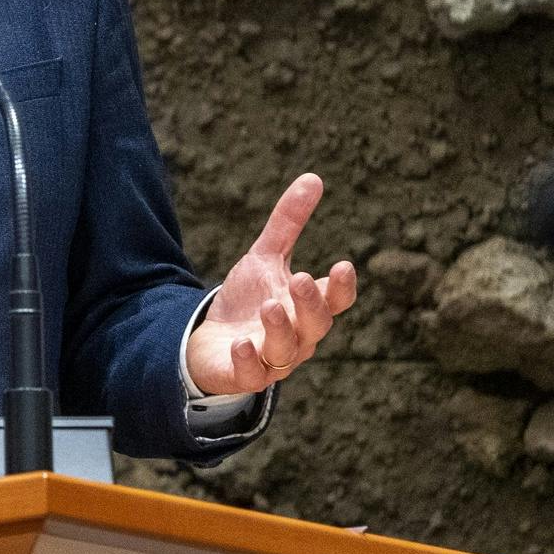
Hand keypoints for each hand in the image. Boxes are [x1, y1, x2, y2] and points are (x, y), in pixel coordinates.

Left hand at [184, 172, 357, 396]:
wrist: (211, 343)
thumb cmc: (247, 301)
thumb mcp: (265, 258)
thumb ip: (288, 224)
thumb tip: (313, 178)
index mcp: (307, 308)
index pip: (336, 300)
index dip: (342, 287)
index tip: (342, 265)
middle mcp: (298, 336)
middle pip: (317, 325)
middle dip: (311, 304)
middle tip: (301, 279)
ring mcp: (273, 359)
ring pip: (288, 351)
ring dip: (281, 329)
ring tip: (270, 306)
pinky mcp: (245, 376)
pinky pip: (253, 375)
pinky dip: (248, 360)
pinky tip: (240, 344)